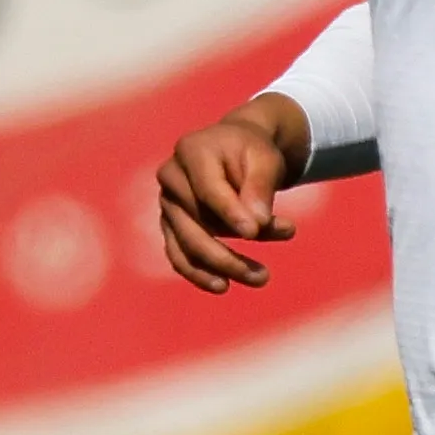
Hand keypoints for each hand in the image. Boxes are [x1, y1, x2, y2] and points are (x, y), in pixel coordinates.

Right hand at [156, 97, 306, 292]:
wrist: (236, 150)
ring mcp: (168, 203)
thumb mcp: (266, 160)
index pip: (208, 190)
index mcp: (192, 151)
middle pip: (195, 224)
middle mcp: (171, 178)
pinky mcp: (171, 224)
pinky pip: (179, 255)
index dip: (230, 214)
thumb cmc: (253, 152)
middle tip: (264, 275)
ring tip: (259, 279)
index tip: (255, 232)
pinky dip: (199, 274)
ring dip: (221, 267)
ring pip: (187, 245)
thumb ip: (260, 187)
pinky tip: (223, 285)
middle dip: (228, 254)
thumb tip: (255, 225)